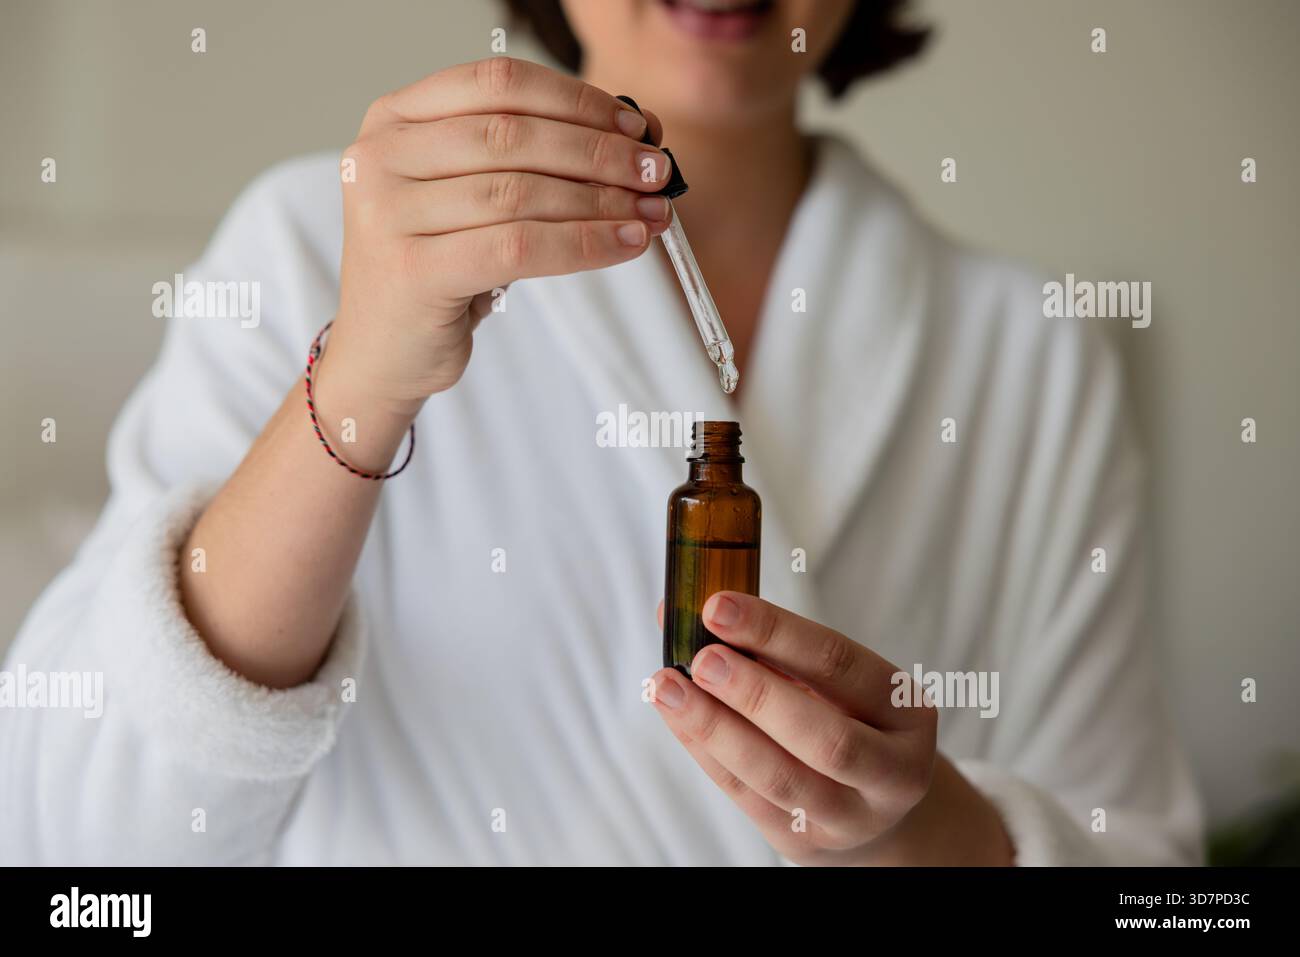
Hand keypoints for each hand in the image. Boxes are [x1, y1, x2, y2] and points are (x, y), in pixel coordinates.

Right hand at [328, 57, 672, 414]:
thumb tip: (635, 139)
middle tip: (656, 172)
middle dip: (600, 152)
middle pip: (514, 135)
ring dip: (602, 202)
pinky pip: (520, 248)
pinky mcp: (412, 271)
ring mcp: (388, 214)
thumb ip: (533, 160)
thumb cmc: (438, 267)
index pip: (498, 81)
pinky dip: (585, 244)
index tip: (635, 125)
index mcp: (394, 118)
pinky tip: (625, 244)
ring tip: (651, 213)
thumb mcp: (473, 197)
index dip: (576, 100)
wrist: (383, 351)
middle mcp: (380, 157)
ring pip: (521, 193)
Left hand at [649, 592, 1014, 865]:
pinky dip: (706, 753)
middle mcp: (893, 771)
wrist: (871, 802)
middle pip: (824, 738)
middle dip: (755, 694)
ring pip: (780, 778)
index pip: (840, 664)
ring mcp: (851, 817)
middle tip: (702, 659)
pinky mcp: (805, 842)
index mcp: (906, 711)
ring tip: (669, 687)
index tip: (719, 607)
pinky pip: (747, 797)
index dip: (777, 632)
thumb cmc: (844, 718)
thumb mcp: (832, 680)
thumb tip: (682, 609)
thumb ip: (768, 645)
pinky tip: (677, 717)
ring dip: (716, 728)